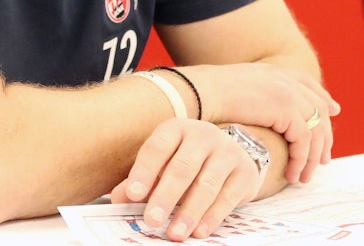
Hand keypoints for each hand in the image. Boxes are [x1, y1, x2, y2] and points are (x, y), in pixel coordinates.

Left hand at [110, 118, 261, 241]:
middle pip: (182, 167)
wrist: (232, 152)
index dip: (144, 171)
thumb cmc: (189, 159)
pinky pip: (227, 197)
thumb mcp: (164, 162)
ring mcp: (226, 152)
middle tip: (152, 219)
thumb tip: (119, 198)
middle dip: (165, 196)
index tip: (133, 194)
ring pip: (206, 184)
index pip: (157, 147)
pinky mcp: (244, 172)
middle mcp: (202, 135)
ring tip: (175, 232)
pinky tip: (200, 230)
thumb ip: (142, 180)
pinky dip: (212, 216)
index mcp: (176, 129)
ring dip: (189, 212)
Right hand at [187, 62, 339, 183]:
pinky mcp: (284, 107)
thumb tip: (257, 108)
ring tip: (304, 176)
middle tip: (323, 159)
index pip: (308, 84)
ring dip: (312, 155)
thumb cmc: (206, 96)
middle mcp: (283, 78)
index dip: (323, 98)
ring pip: (315, 126)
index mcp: (272, 71)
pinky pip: (303, 139)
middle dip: (324, 135)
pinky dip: (301, 159)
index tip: (333, 112)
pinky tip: (293, 174)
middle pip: (318, 107)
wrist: (197, 93)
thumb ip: (254, 96)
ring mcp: (286, 91)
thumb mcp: (236, 90)